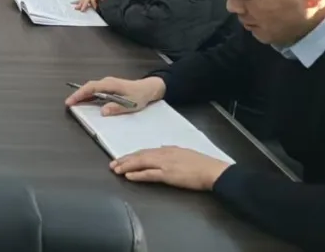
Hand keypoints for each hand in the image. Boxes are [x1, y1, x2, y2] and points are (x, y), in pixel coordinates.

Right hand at [65, 76, 165, 115]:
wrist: (149, 88)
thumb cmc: (140, 95)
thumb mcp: (130, 104)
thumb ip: (116, 107)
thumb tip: (102, 112)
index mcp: (110, 84)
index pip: (91, 88)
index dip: (79, 94)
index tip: (70, 101)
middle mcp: (107, 82)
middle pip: (88, 87)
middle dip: (77, 94)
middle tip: (68, 104)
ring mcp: (107, 84)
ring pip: (91, 88)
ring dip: (82, 95)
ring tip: (73, 103)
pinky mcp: (109, 87)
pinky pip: (95, 90)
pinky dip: (88, 95)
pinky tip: (85, 101)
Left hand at [110, 146, 230, 190]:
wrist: (213, 171)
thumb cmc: (202, 164)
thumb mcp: (184, 152)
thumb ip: (172, 151)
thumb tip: (162, 148)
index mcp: (167, 149)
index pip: (145, 151)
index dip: (132, 155)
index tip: (121, 158)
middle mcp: (163, 154)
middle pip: (139, 156)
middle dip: (124, 160)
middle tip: (112, 164)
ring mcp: (165, 164)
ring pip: (141, 163)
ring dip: (126, 166)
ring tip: (115, 169)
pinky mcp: (168, 174)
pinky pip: (149, 174)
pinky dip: (137, 174)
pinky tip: (128, 176)